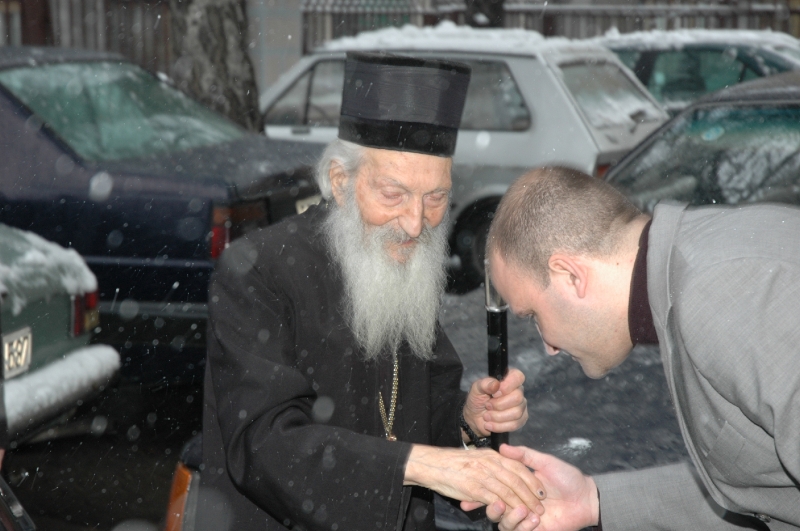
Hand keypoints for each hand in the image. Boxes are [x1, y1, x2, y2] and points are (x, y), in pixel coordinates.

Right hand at [404, 445, 545, 519]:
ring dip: (523, 504)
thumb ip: (490, 462)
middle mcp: (490, 463)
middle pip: (517, 480)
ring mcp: (483, 476)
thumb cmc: (450, 461)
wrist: (431, 463)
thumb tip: (504, 470)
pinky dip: (508, 509)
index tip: (541, 490)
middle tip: (542, 507)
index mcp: (491, 455)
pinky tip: (514, 515)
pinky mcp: (476, 489)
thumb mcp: (475, 456)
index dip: (531, 479)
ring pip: (510, 491)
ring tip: (533, 514)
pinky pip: (497, 500)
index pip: (517, 466)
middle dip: (531, 495)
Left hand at [463, 368, 527, 437]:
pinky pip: (514, 424)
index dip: (507, 386)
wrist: (475, 419)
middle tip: (487, 406)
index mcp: (508, 379)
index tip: (495, 393)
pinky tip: (490, 425)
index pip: (518, 376)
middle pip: (517, 398)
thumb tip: (496, 384)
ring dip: (497, 417)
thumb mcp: (476, 390)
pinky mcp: (520, 420)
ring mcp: (521, 406)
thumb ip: (484, 384)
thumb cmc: (477, 400)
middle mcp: (517, 391)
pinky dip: (499, 426)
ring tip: (487, 416)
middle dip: (498, 405)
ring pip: (516, 413)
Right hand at [488, 445, 598, 530]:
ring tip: (523, 510)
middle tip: (498, 503)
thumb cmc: (568, 478)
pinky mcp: (534, 530)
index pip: (495, 490)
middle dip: (493, 509)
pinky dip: (523, 527)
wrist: (586, 498)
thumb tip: (502, 447)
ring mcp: (526, 519)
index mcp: (518, 487)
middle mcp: (518, 503)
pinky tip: (535, 519)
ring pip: (504, 525)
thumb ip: (524, 455)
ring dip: (510, 518)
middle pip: (494, 511)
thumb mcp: (545, 462)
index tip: (484, 488)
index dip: (487, 491)